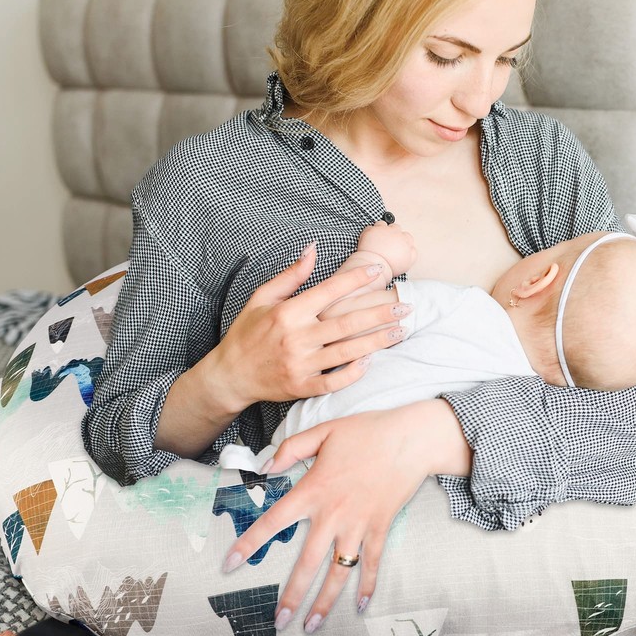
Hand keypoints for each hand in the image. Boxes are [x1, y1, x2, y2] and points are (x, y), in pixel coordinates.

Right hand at [210, 244, 409, 411]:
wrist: (229, 375)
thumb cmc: (247, 333)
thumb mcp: (261, 298)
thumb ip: (290, 275)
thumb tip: (313, 248)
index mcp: (288, 312)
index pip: (328, 291)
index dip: (355, 281)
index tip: (378, 272)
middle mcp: (296, 338)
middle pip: (346, 324)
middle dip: (379, 314)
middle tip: (406, 307)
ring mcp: (300, 365)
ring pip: (346, 352)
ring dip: (377, 342)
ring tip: (400, 331)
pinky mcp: (301, 387)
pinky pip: (334, 382)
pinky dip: (353, 373)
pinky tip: (371, 361)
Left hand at [222, 401, 471, 631]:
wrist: (411, 439)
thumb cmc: (367, 432)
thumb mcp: (324, 431)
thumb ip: (291, 448)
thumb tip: (266, 466)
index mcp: (314, 489)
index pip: (274, 521)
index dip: (250, 543)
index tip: (230, 564)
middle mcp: (333, 514)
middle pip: (307, 562)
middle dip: (292, 594)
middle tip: (279, 620)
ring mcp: (359, 524)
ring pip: (339, 571)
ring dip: (325, 602)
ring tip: (312, 625)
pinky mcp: (381, 527)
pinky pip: (372, 563)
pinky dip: (368, 585)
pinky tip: (362, 606)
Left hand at [357, 221, 416, 278]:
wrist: (376, 265)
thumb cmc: (390, 266)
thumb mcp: (408, 263)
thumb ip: (412, 253)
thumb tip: (411, 248)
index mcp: (405, 239)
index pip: (407, 236)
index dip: (403, 240)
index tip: (398, 245)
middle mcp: (395, 232)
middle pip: (396, 227)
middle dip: (393, 233)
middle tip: (388, 241)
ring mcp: (382, 230)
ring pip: (383, 224)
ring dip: (381, 230)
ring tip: (378, 238)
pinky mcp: (371, 231)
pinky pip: (370, 228)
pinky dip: (370, 233)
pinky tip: (369, 239)